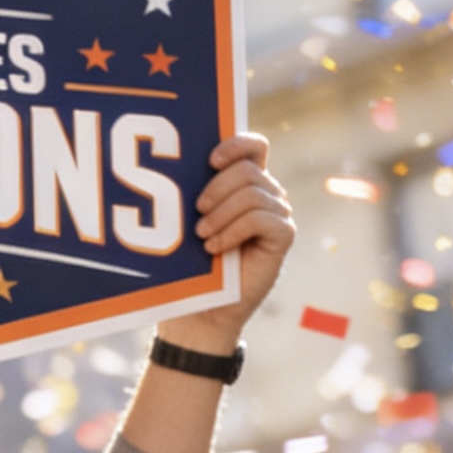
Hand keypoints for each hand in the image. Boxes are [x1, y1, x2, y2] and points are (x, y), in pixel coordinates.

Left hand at [157, 134, 295, 354]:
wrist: (201, 308)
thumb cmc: (189, 263)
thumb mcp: (184, 223)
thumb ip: (189, 193)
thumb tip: (169, 166)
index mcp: (243, 182)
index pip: (253, 147)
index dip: (236, 145)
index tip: (209, 161)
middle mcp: (265, 193)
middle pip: (248, 170)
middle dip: (217, 188)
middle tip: (196, 212)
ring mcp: (277, 214)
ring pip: (252, 194)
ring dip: (221, 215)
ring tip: (202, 236)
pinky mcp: (283, 236)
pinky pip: (263, 219)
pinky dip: (234, 231)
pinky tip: (215, 247)